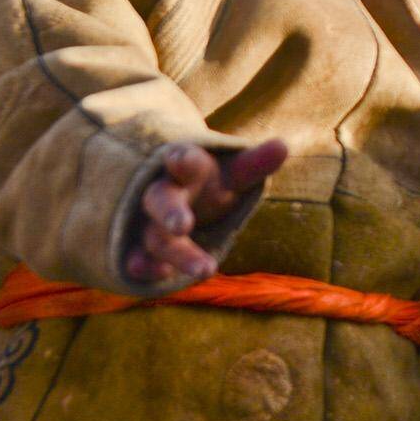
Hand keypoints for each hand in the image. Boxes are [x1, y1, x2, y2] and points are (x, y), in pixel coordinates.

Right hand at [124, 141, 287, 286]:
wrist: (171, 194)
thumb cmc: (209, 182)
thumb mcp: (233, 172)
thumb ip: (255, 163)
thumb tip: (283, 146)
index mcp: (185, 168)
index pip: (183, 162)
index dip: (182, 162)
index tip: (179, 159)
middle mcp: (161, 193)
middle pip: (160, 200)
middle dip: (170, 212)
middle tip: (183, 225)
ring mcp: (146, 221)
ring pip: (155, 238)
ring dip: (175, 255)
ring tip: (204, 270)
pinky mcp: (140, 246)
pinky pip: (136, 257)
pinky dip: (143, 267)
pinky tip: (152, 275)